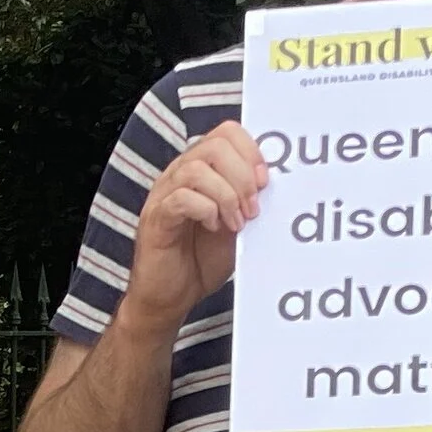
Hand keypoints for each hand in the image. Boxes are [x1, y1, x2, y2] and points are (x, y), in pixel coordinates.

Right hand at [123, 119, 265, 332]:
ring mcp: (163, 195)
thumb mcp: (237, 223)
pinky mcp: (156, 219)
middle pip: (214, 145)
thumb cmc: (200, 261)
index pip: (226, 132)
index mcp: (199, 169)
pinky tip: (214, 228)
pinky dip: (206, 210)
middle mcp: (178, 175)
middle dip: (242, 176)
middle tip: (252, 208)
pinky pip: (181, 199)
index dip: (251, 152)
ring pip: (196, 168)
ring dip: (226, 195)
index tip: (265, 183)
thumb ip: (250, 200)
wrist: (170, 299)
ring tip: (236, 222)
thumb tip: (275, 184)